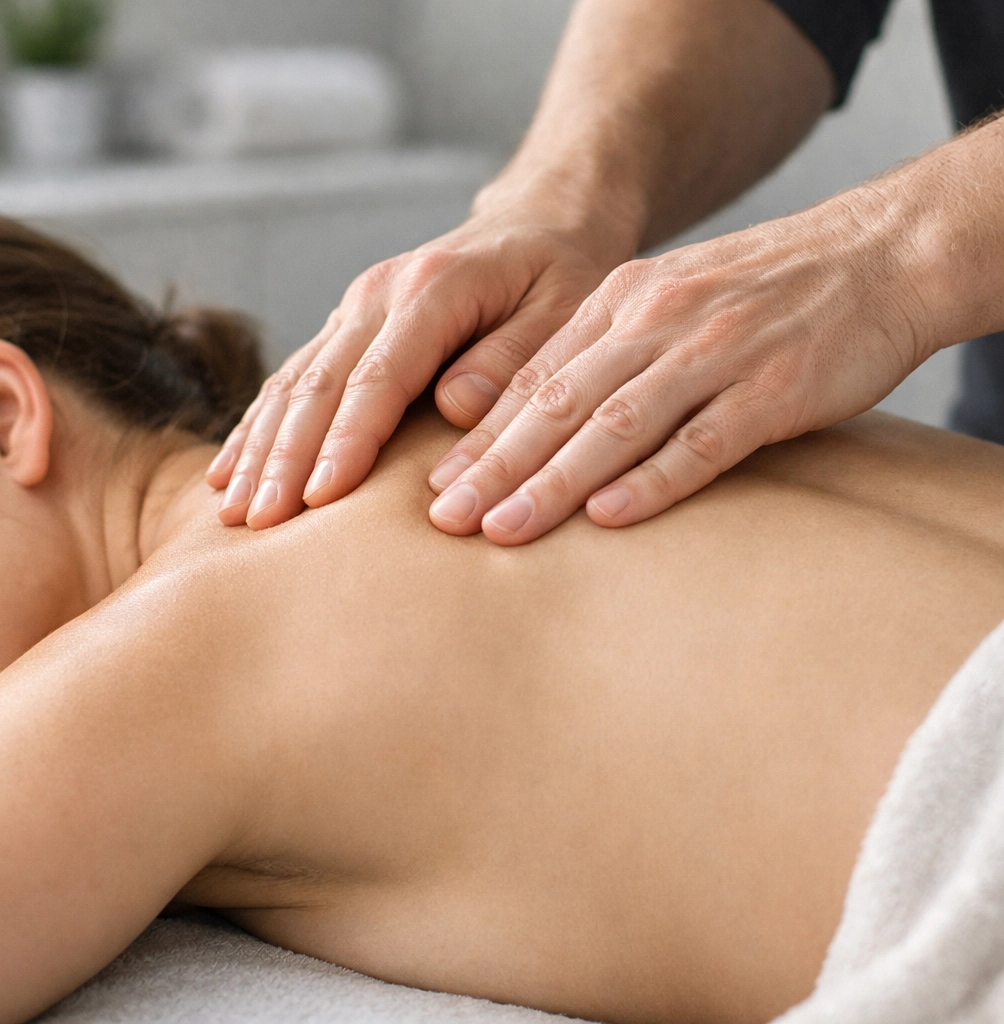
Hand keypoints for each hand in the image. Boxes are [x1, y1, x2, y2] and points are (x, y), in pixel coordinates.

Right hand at [205, 192, 624, 528]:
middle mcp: (379, 293)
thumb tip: (453, 407)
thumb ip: (512, 358)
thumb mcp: (565, 309)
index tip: (320, 498)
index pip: (378, 377)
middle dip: (285, 457)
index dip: (346, 440)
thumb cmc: (561, 273)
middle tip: (259, 522)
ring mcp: (355, 308)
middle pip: (319, 384)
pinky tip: (228, 471)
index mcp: (432, 289)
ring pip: (292, 383)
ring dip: (260, 448)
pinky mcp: (347, 328)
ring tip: (232, 510)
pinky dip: (259, 428)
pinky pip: (292, 381)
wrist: (538, 222)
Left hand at [426, 188, 927, 544]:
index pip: (536, 377)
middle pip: (559, 403)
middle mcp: (657, 321)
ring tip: (503, 529)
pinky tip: (610, 517)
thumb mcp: (672, 297)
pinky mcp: (774, 387)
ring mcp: (716, 352)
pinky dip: (653, 480)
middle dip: (494, 466)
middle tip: (445, 520)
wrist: (880, 253)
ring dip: (554, 481)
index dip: (484, 435)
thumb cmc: (765, 292)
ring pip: (616, 424)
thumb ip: (612, 349)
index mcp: (623, 300)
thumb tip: (546, 419)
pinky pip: (702, 441)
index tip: (438, 485)